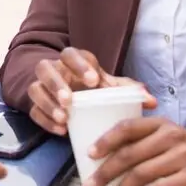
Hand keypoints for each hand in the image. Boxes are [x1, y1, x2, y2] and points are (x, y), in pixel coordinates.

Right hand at [26, 47, 156, 134]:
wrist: (67, 91)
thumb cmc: (92, 87)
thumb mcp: (108, 85)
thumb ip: (127, 90)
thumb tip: (151, 101)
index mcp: (72, 60)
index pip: (70, 54)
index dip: (79, 65)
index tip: (93, 81)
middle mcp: (53, 70)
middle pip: (45, 69)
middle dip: (56, 84)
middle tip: (70, 100)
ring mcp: (41, 87)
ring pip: (35, 90)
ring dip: (47, 104)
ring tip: (64, 118)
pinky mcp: (35, 105)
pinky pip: (33, 111)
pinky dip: (45, 120)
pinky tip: (60, 130)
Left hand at [87, 118, 185, 185]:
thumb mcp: (172, 145)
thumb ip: (146, 148)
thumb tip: (108, 164)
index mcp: (163, 125)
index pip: (128, 127)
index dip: (106, 140)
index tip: (89, 154)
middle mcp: (172, 136)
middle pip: (130, 153)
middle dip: (106, 171)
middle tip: (91, 185)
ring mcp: (185, 155)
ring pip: (142, 173)